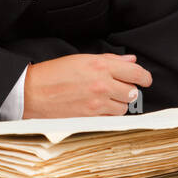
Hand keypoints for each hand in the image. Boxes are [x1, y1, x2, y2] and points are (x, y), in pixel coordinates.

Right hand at [22, 53, 152, 117]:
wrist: (32, 93)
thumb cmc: (53, 74)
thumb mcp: (82, 59)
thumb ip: (109, 60)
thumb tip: (130, 62)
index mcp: (100, 66)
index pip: (136, 74)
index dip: (145, 78)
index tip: (145, 80)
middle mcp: (102, 84)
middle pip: (132, 92)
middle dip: (128, 90)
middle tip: (119, 88)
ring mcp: (97, 103)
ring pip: (123, 107)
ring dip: (118, 103)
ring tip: (105, 98)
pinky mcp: (91, 118)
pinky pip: (111, 118)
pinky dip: (108, 114)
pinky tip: (97, 108)